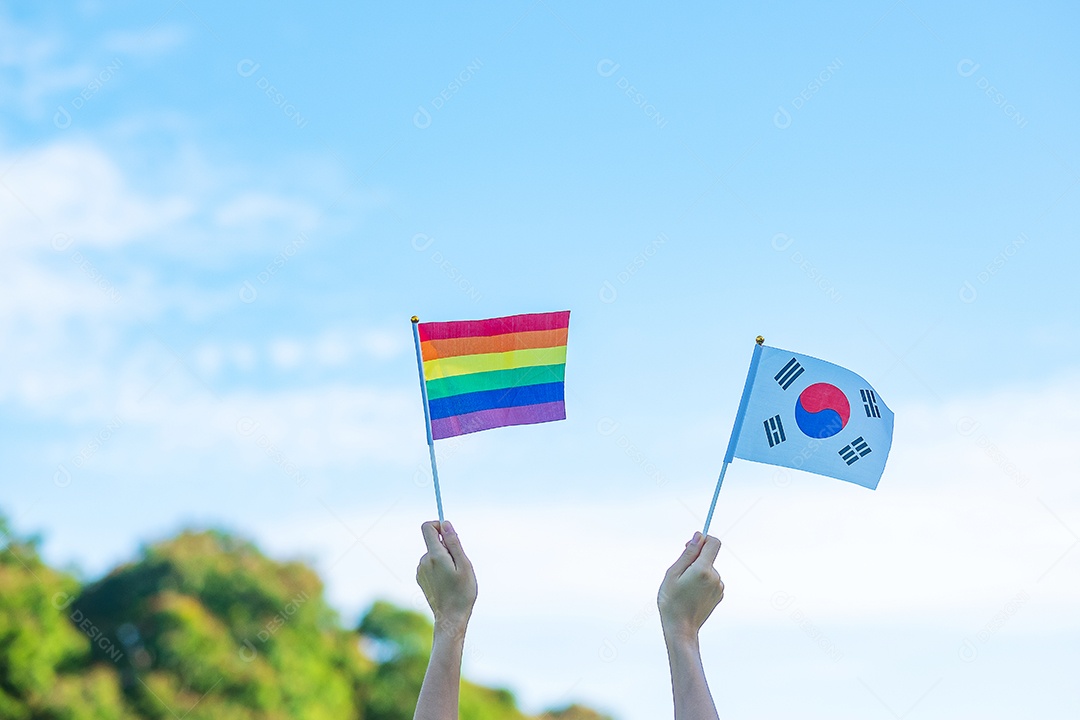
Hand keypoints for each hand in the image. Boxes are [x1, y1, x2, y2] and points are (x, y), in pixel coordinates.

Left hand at [416, 521, 477, 636]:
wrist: (450, 618)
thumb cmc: (462, 592)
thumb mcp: (464, 565)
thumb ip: (454, 543)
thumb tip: (445, 524)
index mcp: (434, 556)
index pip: (427, 527)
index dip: (439, 525)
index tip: (450, 535)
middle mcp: (424, 561)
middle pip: (433, 542)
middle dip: (446, 547)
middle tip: (459, 565)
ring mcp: (421, 571)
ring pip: (433, 554)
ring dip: (444, 559)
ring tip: (453, 577)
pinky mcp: (421, 579)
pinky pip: (430, 565)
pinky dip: (439, 568)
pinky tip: (447, 583)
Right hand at [658, 532, 723, 640]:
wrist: (681, 629)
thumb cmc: (672, 601)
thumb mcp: (673, 574)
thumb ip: (688, 554)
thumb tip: (699, 536)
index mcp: (704, 570)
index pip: (713, 543)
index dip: (703, 540)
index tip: (690, 546)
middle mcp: (716, 577)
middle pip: (708, 557)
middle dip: (695, 560)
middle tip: (680, 575)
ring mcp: (719, 587)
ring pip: (708, 569)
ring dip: (698, 572)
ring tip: (685, 588)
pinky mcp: (719, 595)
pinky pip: (711, 580)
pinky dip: (702, 582)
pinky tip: (691, 595)